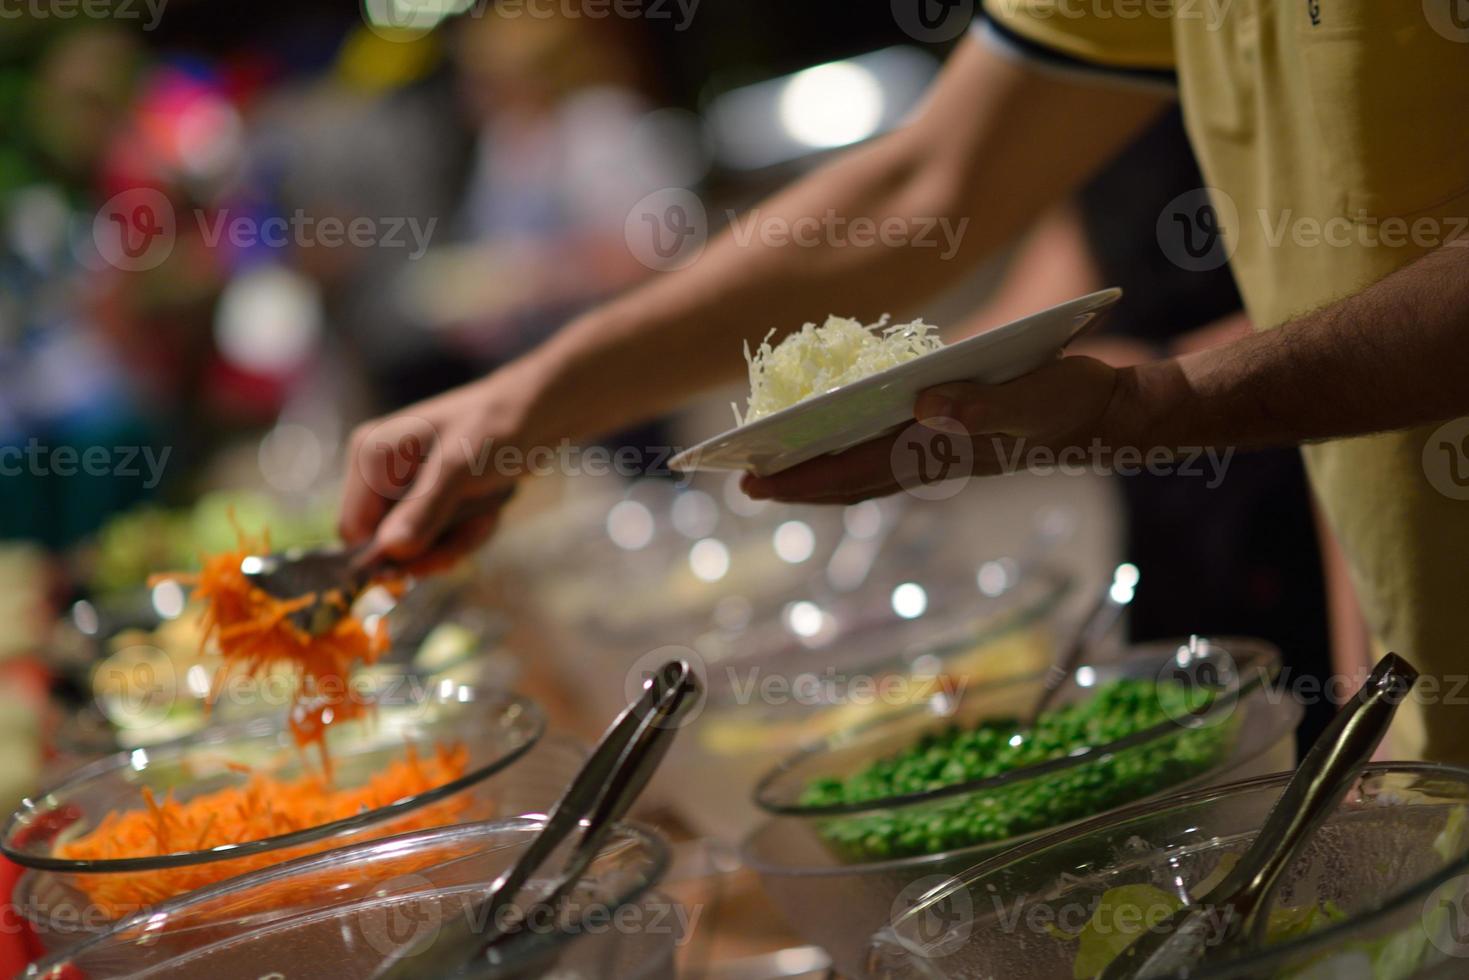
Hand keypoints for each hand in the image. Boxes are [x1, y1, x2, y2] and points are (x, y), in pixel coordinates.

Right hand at [338, 361, 548, 571]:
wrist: (538, 413)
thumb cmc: (495, 428)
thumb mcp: (459, 469)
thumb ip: (424, 510)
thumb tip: (389, 550)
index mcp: (370, 456)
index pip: (354, 530)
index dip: (389, 554)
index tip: (434, 558)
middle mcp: (379, 472)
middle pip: (391, 544)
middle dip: (438, 545)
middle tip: (476, 526)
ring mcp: (404, 487)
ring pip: (420, 545)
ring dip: (460, 538)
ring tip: (488, 510)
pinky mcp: (429, 498)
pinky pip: (441, 537)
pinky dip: (468, 531)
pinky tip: (489, 509)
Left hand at [740, 355, 1133, 504]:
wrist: (1107, 414)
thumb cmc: (1071, 401)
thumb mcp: (1035, 395)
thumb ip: (986, 404)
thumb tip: (927, 408)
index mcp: (940, 450)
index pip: (854, 470)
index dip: (802, 477)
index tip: (754, 480)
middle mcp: (931, 458)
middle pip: (848, 481)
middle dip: (795, 483)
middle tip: (741, 480)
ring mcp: (939, 454)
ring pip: (862, 474)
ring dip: (816, 476)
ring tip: (771, 470)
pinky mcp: (949, 441)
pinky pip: (884, 458)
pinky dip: (848, 459)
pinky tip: (830, 446)